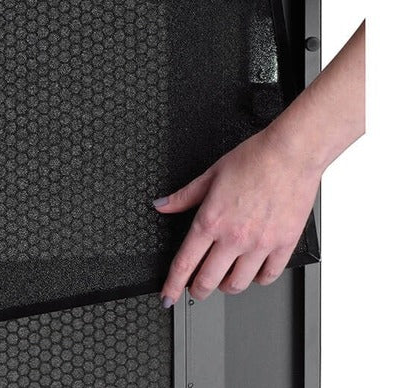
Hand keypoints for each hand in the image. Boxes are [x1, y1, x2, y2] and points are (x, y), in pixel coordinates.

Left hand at [155, 126, 321, 305]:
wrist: (289, 155)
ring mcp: (260, 245)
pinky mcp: (283, 245)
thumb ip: (183, 196)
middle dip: (197, 290)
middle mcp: (234, 237)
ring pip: (238, 284)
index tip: (167, 296)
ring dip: (225, 287)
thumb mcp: (210, 175)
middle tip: (193, 289)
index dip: (172, 284)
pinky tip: (252, 274)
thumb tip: (162, 205)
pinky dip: (257, 280)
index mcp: (212, 220)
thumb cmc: (253, 160)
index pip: (185, 262)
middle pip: (209, 280)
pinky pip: (269, 276)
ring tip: (221, 281)